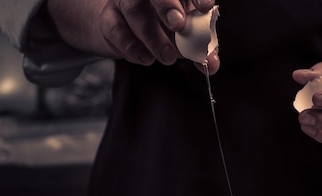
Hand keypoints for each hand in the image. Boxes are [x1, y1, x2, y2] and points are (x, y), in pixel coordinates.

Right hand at [98, 0, 218, 71]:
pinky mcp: (109, 17)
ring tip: (167, 56)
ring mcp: (125, 1)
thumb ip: (200, 50)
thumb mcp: (185, 37)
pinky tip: (146, 58)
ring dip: (152, 36)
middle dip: (166, 5)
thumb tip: (212, 64)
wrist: (123, 31)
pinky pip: (116, 29)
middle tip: (178, 24)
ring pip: (134, 9)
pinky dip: (132, 47)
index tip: (204, 7)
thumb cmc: (161, 28)